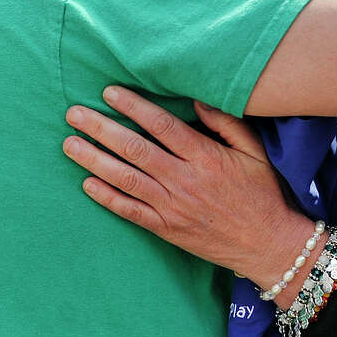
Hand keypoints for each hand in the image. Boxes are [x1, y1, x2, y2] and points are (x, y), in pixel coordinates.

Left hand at [63, 86, 320, 302]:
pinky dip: (106, 197)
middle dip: (100, 129)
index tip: (109, 92)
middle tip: (73, 114)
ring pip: (125, 179)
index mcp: (204, 157)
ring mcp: (172, 206)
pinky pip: (130, 211)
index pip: (161, 125)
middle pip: (134, 149)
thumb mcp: (254, 152)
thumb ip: (226, 123)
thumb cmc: (262, 193)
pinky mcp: (166, 228)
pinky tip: (85, 183)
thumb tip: (197, 98)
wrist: (267, 244)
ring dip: (94, 159)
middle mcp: (183, 180)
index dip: (133, 106)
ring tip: (69, 144)